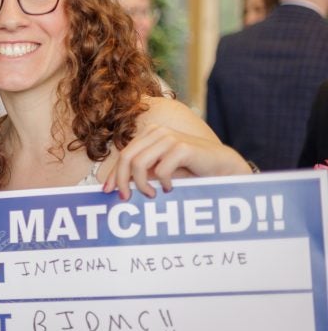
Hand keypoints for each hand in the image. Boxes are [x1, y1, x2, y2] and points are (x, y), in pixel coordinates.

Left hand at [102, 124, 248, 198]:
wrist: (222, 166)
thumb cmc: (190, 169)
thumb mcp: (161, 169)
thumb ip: (142, 172)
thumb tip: (116, 186)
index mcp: (149, 135)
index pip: (123, 155)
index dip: (114, 174)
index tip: (107, 191)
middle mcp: (157, 132)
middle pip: (126, 158)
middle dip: (122, 181)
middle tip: (126, 198)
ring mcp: (169, 137)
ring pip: (138, 163)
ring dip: (141, 184)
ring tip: (151, 194)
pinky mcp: (182, 147)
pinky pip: (160, 169)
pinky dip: (162, 183)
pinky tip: (170, 188)